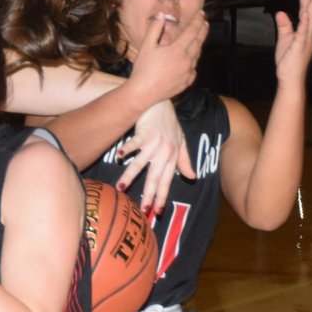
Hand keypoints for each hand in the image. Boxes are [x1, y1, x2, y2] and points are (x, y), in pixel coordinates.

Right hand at [116, 100, 192, 214]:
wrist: (162, 100)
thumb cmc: (168, 121)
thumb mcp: (180, 140)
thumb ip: (185, 160)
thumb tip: (192, 177)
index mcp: (172, 156)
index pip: (166, 181)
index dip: (161, 197)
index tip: (156, 211)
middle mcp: (164, 152)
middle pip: (154, 177)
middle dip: (148, 195)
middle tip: (142, 210)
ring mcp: (154, 143)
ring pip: (141, 163)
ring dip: (130, 176)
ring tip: (121, 188)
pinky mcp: (144, 132)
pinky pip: (134, 143)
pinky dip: (127, 149)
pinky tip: (120, 156)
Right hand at [126, 10, 207, 107]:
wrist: (143, 92)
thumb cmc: (143, 68)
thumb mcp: (146, 45)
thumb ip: (155, 28)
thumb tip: (162, 15)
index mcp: (177, 50)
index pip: (192, 31)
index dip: (197, 21)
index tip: (201, 14)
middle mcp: (186, 60)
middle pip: (198, 42)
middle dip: (202, 31)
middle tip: (205, 23)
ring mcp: (188, 72)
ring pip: (197, 56)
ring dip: (199, 45)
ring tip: (198, 39)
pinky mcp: (186, 82)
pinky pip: (193, 70)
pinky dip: (193, 63)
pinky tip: (190, 61)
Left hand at [274, 0, 311, 87]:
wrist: (290, 77)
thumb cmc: (288, 59)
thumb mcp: (285, 39)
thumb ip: (285, 26)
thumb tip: (280, 12)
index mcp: (306, 30)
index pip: (307, 10)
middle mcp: (310, 32)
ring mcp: (307, 38)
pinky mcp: (300, 45)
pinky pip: (304, 31)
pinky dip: (306, 21)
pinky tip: (307, 11)